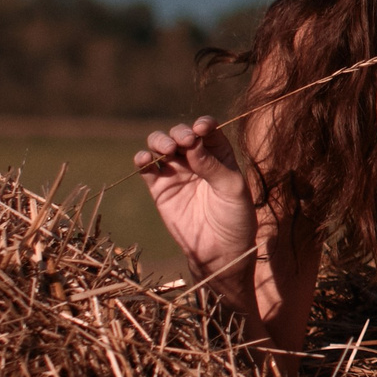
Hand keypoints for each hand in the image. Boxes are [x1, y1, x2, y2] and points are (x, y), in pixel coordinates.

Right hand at [135, 116, 255, 291]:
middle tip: (185, 142)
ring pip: (161, 145)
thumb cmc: (234, 218)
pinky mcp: (159, 188)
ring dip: (160, 141)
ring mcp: (176, 172)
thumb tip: (192, 142)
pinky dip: (142, 159)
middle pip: (181, 134)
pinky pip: (146, 168)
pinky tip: (145, 159)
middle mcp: (196, 159)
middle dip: (180, 133)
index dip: (203, 124)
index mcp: (219, 154)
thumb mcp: (232, 189)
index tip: (201, 128)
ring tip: (168, 150)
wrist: (219, 251)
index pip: (208, 130)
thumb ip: (213, 165)